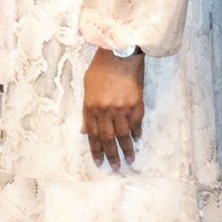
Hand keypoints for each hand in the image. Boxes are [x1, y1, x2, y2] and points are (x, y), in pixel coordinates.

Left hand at [82, 48, 144, 168]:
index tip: (99, 162)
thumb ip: (87, 111)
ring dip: (127, 149)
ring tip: (129, 160)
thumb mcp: (87, 86)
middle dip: (111, 155)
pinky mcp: (136, 104)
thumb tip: (85, 130)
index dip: (96, 150)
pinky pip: (136, 123)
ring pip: (124, 134)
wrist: (120, 53)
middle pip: (108, 138)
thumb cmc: (101, 67)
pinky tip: (137, 140)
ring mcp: (122, 108)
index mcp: (91, 107)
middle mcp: (106, 111)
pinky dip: (136, 132)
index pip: (93, 134)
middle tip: (115, 167)